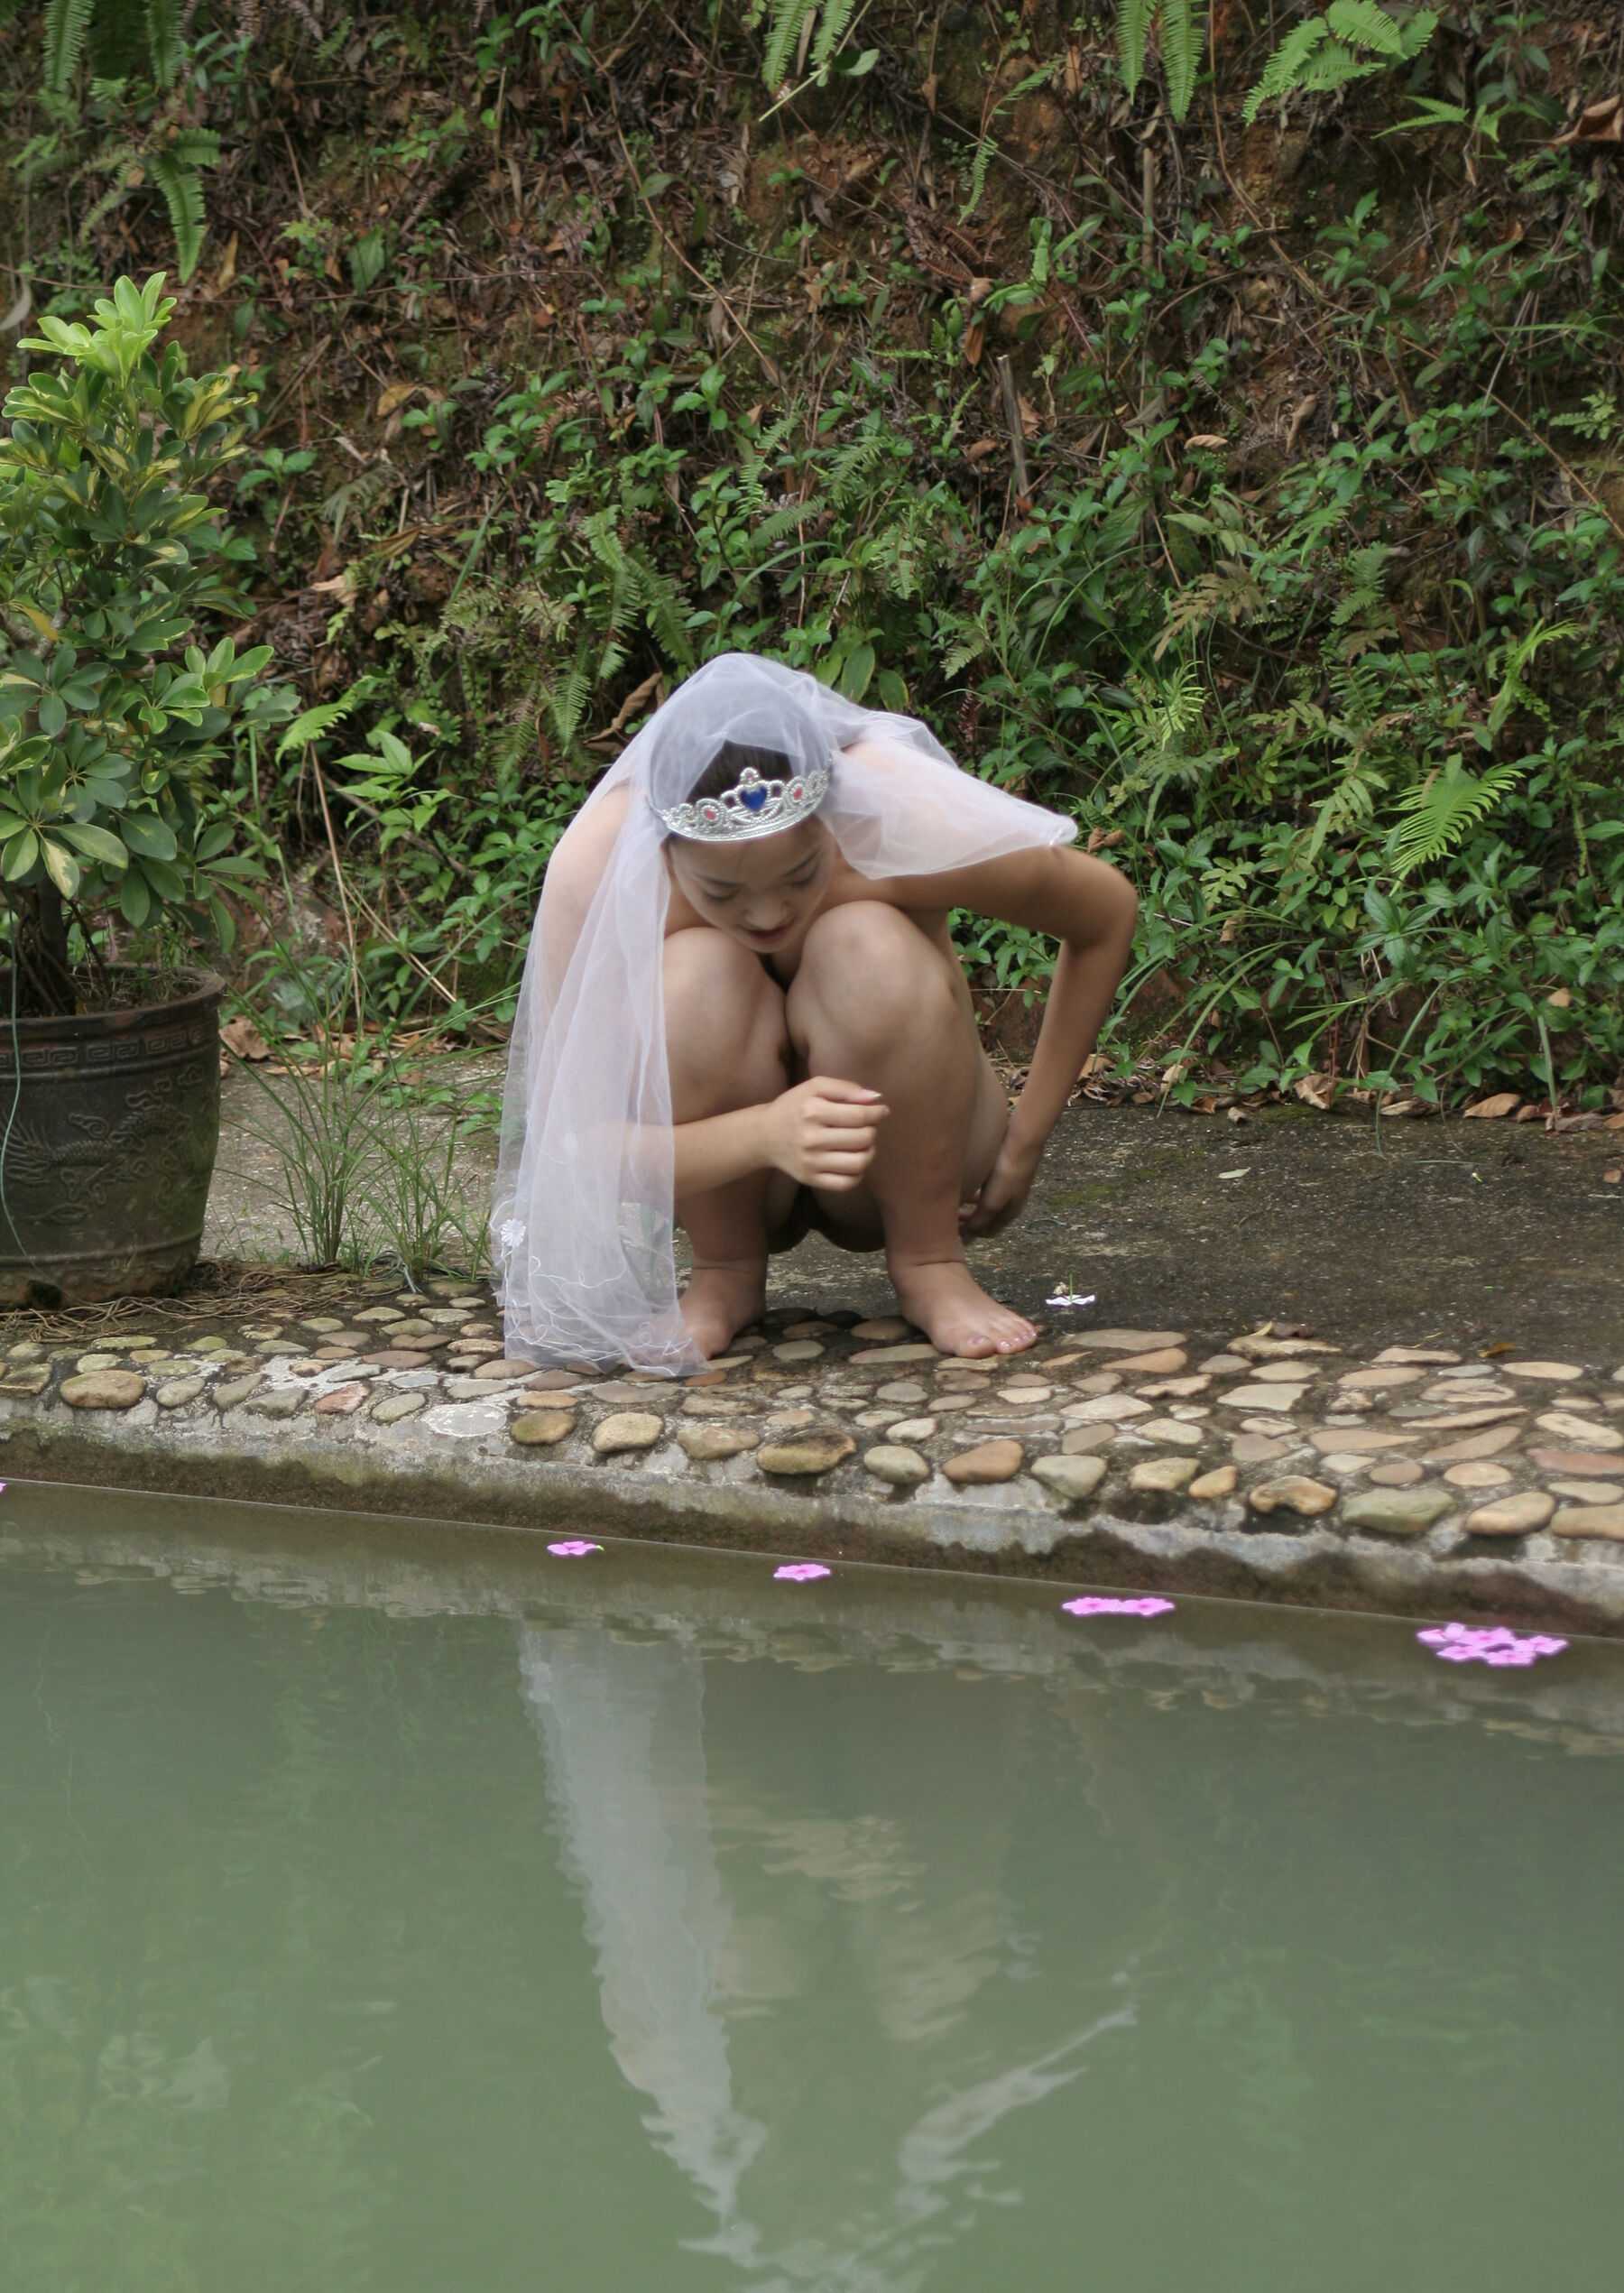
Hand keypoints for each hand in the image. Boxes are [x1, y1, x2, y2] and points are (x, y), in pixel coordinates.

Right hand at [762, 1076, 888, 1190]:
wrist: (765, 1135)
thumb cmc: (794, 1107)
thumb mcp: (815, 1087)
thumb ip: (845, 1088)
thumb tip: (876, 1098)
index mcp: (812, 1112)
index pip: (859, 1116)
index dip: (877, 1113)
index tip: (881, 1111)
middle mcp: (811, 1139)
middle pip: (863, 1138)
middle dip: (872, 1130)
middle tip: (867, 1126)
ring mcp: (811, 1162)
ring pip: (859, 1163)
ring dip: (869, 1152)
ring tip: (863, 1144)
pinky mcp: (811, 1179)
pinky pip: (847, 1183)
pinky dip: (859, 1173)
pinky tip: (853, 1160)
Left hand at [959, 1137, 1040, 1238]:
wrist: (1022, 1142)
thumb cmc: (1008, 1173)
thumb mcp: (992, 1201)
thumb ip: (980, 1219)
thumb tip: (968, 1232)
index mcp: (1010, 1213)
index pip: (988, 1232)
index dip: (970, 1235)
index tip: (951, 1233)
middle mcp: (1011, 1202)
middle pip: (986, 1219)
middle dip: (968, 1221)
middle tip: (947, 1217)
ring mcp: (1008, 1187)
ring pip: (985, 1203)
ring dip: (969, 1206)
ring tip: (952, 1202)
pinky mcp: (1004, 1173)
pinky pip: (985, 1189)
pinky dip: (973, 1192)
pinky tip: (964, 1184)